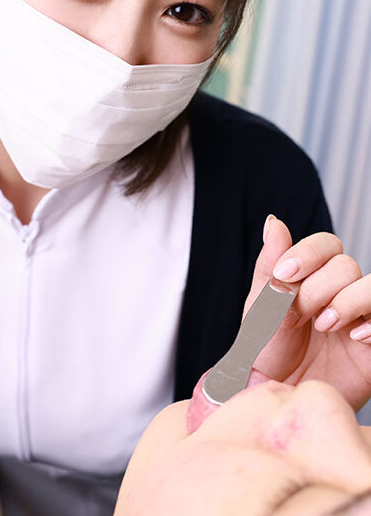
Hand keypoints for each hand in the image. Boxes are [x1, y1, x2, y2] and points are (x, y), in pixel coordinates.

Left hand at [242, 214, 370, 410]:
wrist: (276, 399)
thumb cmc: (265, 355)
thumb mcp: (260, 309)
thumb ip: (270, 267)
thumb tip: (273, 222)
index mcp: (312, 278)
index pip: (325, 245)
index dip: (307, 253)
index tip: (284, 275)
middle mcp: (339, 294)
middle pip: (346, 265)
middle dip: (317, 287)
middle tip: (298, 315)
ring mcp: (361, 319)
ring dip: (347, 300)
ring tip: (324, 324)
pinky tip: (353, 338)